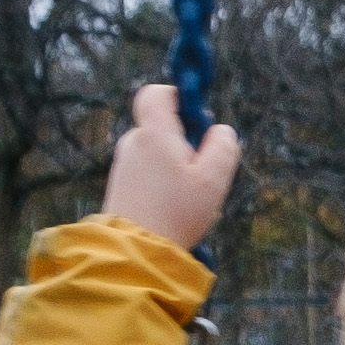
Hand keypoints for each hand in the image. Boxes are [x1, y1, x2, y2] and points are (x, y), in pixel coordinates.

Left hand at [103, 85, 241, 249]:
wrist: (136, 250)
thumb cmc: (177, 213)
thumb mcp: (214, 180)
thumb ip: (223, 147)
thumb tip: (222, 130)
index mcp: (154, 134)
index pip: (156, 93)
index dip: (177, 96)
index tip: (196, 117)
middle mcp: (133, 143)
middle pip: (162, 127)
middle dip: (185, 143)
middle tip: (201, 173)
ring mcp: (124, 164)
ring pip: (157, 152)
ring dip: (176, 167)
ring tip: (188, 198)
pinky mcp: (120, 184)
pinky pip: (148, 171)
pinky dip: (163, 182)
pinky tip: (174, 208)